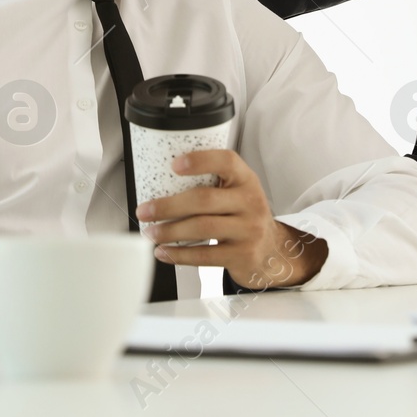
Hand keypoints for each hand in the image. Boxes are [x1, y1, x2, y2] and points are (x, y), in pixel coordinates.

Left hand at [135, 149, 327, 289]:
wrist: (272, 250)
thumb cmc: (243, 216)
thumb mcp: (237, 192)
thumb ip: (212, 184)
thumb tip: (160, 182)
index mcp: (246, 179)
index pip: (227, 161)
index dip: (200, 160)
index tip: (174, 165)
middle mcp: (251, 201)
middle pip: (204, 199)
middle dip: (168, 206)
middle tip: (145, 211)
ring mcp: (249, 230)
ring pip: (202, 228)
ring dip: (169, 231)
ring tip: (151, 233)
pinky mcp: (243, 255)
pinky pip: (205, 255)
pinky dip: (179, 255)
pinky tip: (164, 252)